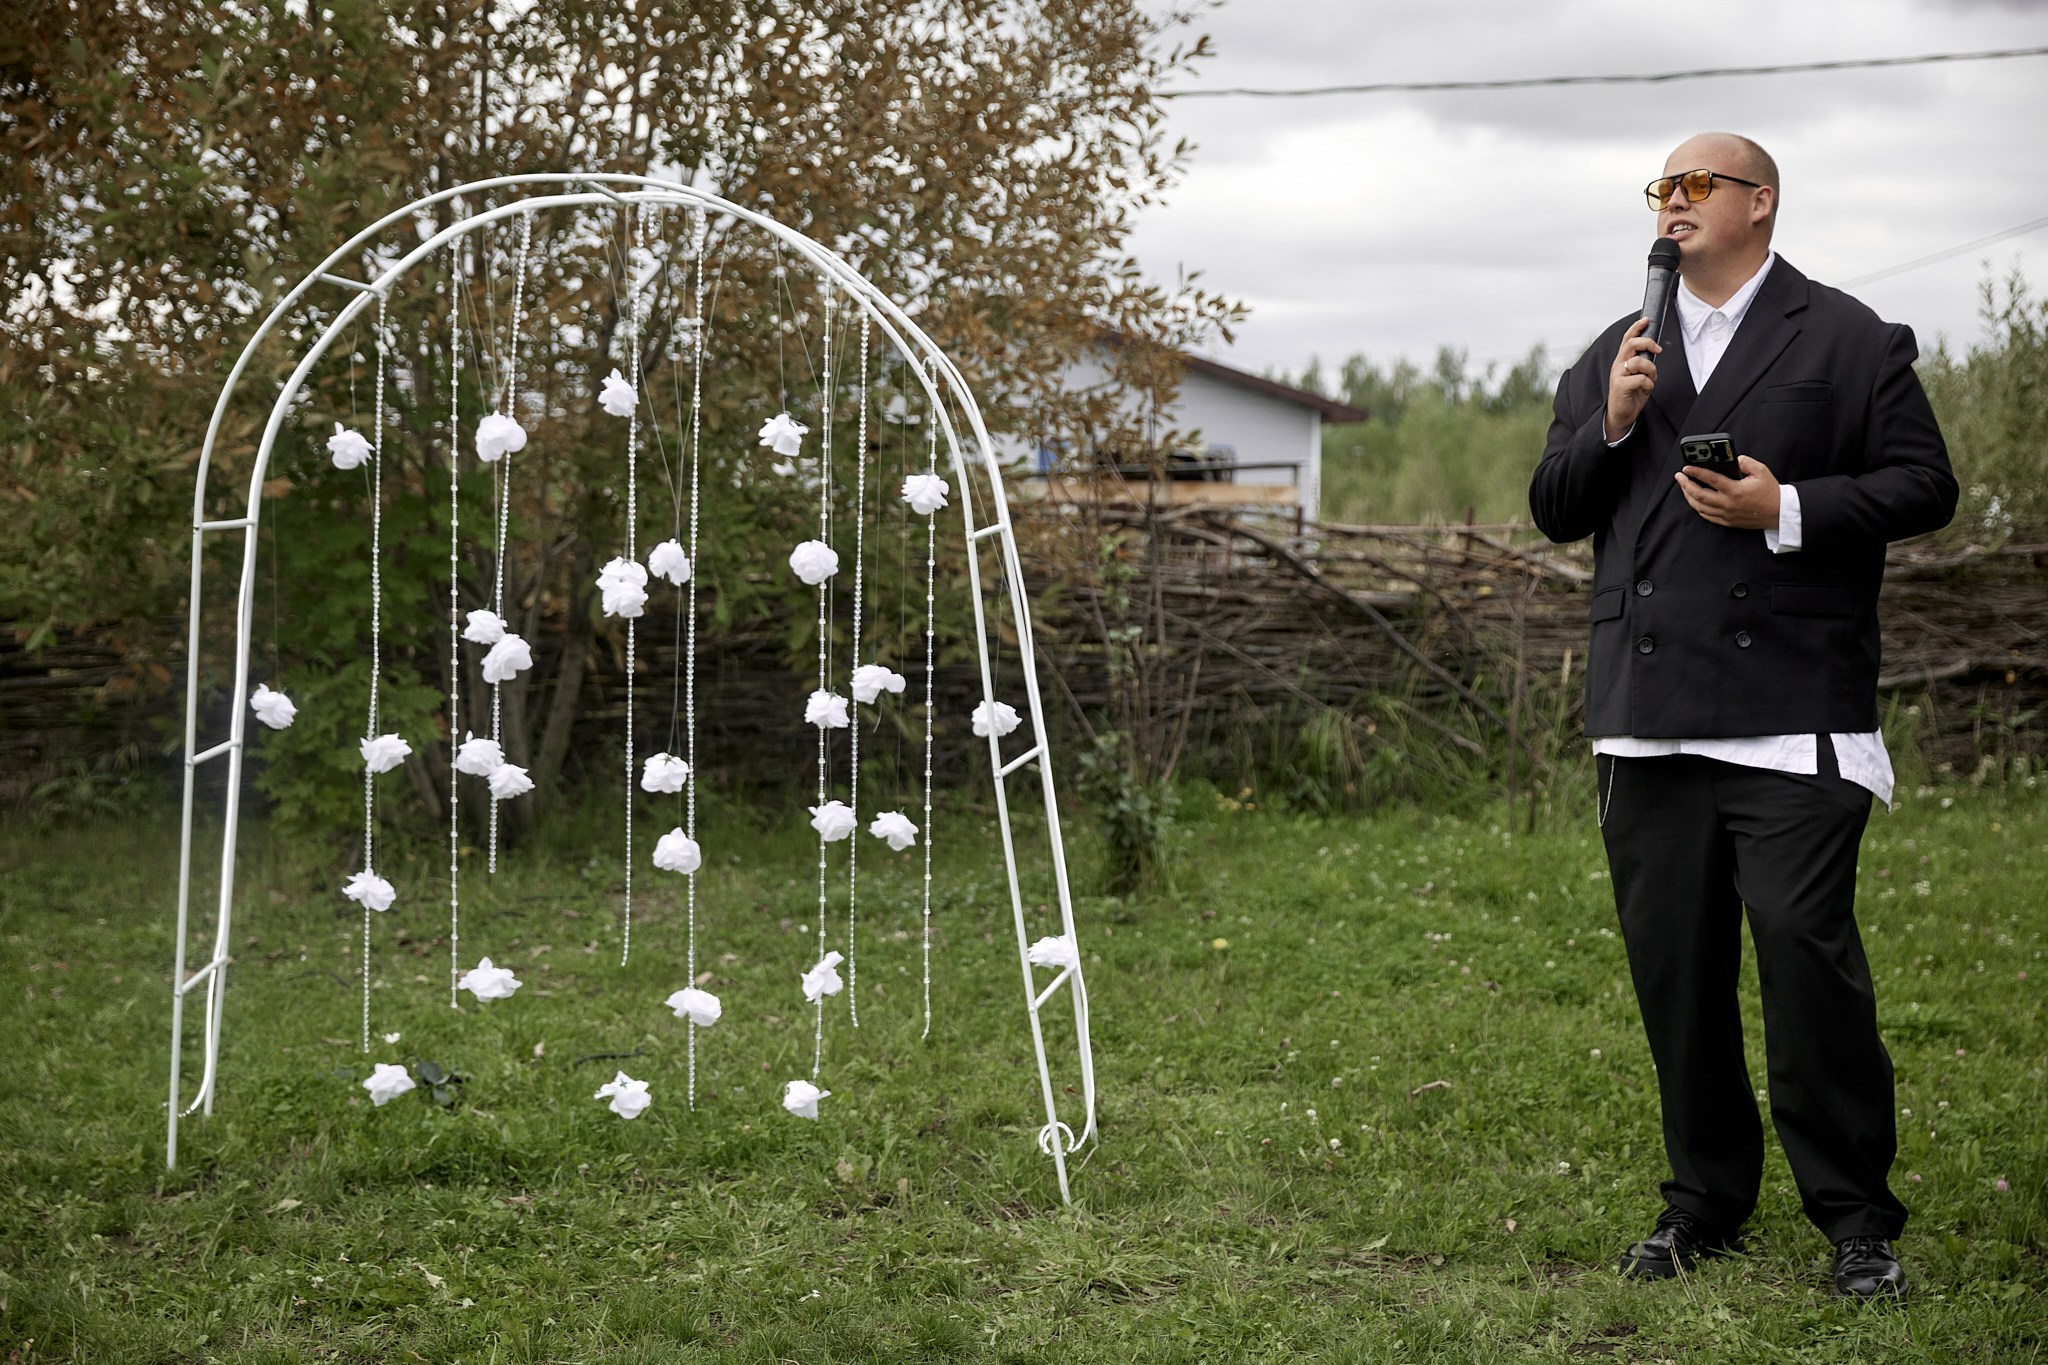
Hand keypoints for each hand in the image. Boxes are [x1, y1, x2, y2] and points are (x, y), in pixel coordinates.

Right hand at [1604, 317, 1660, 442]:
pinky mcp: (1620, 385)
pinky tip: (1644, 389)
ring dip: (1651, 370)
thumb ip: (1644, 363)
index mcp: (1622, 360)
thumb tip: (1654, 352)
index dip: (1636, 328)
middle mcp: (1618, 364)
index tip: (1646, 320)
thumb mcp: (1639, 375)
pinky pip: (1641, 378)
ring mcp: (1618, 374)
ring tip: (1650, 379)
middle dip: (1648, 343)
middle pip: (1632, 344)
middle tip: (1657, 350)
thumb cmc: (1631, 394)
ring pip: (1639, 361)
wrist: (1621, 415)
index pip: (1627, 339)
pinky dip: (1648, 385)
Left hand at [1676, 455, 1780, 530]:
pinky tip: (1695, 500)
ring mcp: (1726, 514)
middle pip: (1698, 495)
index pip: (1710, 479)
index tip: (1686, 468)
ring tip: (1684, 487)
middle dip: (1685, 484)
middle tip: (1679, 476)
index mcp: (1735, 490)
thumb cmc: (1770, 491)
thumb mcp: (1761, 471)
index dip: (1695, 472)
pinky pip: (1706, 515)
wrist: (1778, 512)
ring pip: (1699, 507)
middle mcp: (1728, 504)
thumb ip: (1744, 461)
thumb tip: (1731, 459)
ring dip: (1688, 496)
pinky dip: (1697, 507)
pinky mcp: (1727, 522)